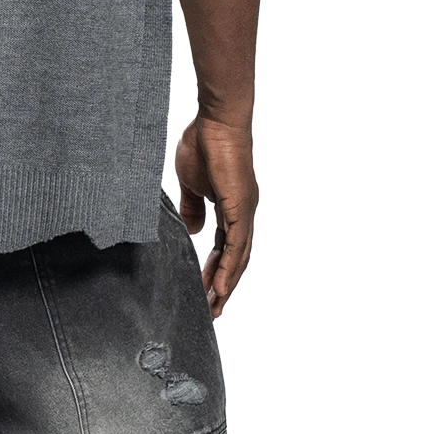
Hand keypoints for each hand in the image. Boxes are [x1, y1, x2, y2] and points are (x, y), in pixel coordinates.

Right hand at [173, 113, 257, 315]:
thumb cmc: (203, 145)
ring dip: (225, 283)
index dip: (214, 270)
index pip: (223, 247)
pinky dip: (229, 267)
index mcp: (229, 208)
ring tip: (215, 306)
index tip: (204, 291)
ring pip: (237, 257)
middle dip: (221, 284)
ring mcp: (243, 212)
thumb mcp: (189, 185)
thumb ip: (191, 209)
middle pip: (233, 258)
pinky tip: (221, 286)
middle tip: (211, 310)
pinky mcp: (240, 207)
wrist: (215, 123)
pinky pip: (235, 245)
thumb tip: (193, 232)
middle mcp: (241, 214)